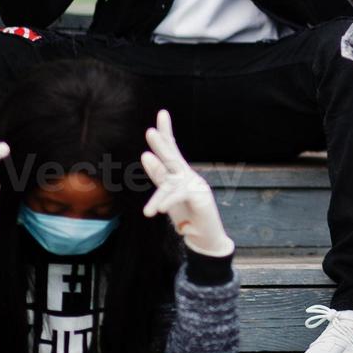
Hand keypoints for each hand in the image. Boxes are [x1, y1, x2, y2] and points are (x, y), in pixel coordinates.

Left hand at [141, 110, 233, 257]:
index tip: (162, 114)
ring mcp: (196, 185)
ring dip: (158, 176)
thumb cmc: (186, 216)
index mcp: (180, 174)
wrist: (205, 238)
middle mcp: (188, 176)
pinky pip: (179, 197)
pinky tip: (156, 209)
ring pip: (171, 181)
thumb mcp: (167, 196)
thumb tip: (146, 155)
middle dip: (162, 143)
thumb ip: (159, 177)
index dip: (165, 132)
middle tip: (150, 131)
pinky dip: (167, 201)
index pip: (171, 151)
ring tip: (147, 169)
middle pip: (173, 157)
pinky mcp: (200, 197)